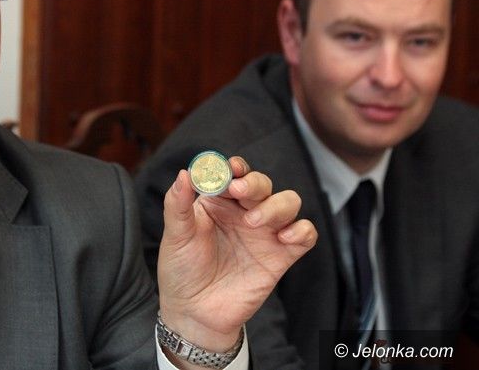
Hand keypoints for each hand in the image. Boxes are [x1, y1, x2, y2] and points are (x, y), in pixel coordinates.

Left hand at [157, 156, 316, 359]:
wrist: (194, 313)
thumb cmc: (182, 271)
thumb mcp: (176, 235)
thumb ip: (178, 204)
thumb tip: (184, 173)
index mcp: (219, 202)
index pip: (233, 175)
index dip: (235, 167)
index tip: (229, 168)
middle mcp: (244, 212)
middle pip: (262, 184)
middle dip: (253, 183)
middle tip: (238, 192)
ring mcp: (265, 233)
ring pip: (288, 202)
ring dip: (275, 205)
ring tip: (253, 222)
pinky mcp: (281, 255)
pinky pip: (305, 234)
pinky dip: (302, 230)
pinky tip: (285, 237)